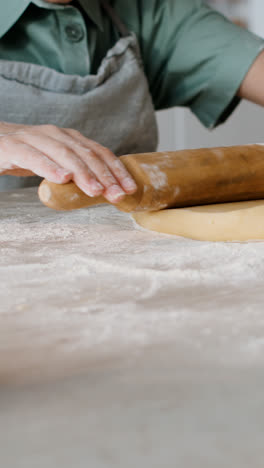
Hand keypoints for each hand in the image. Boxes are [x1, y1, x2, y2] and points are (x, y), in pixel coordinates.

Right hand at [0, 122, 137, 202]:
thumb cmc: (24, 154)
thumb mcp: (54, 162)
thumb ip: (74, 170)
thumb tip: (103, 189)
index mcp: (68, 138)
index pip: (98, 152)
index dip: (116, 170)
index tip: (130, 188)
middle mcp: (54, 134)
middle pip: (86, 154)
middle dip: (105, 175)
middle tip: (117, 195)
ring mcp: (33, 138)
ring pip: (64, 154)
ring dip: (83, 173)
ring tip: (96, 191)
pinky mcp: (13, 147)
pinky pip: (33, 157)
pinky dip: (49, 167)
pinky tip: (62, 178)